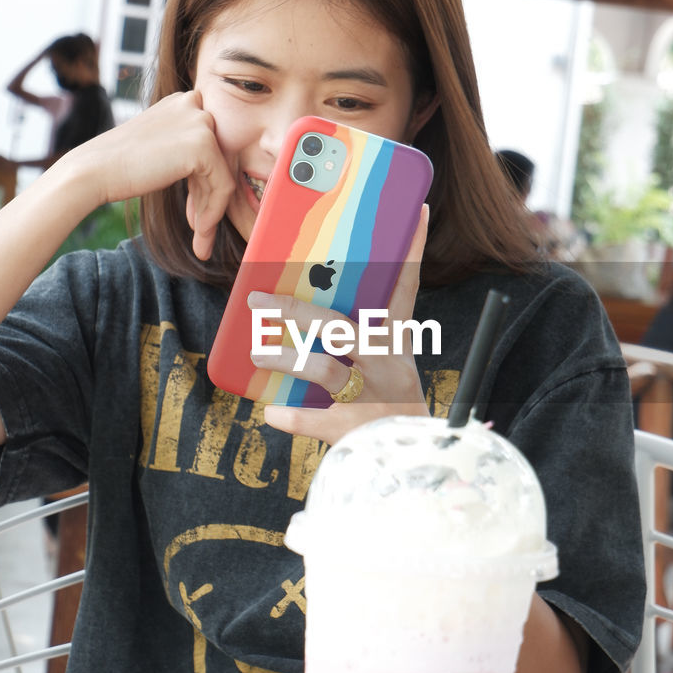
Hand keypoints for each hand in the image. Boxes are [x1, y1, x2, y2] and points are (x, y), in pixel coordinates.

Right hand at [55, 90, 235, 257]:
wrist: (94, 171)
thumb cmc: (119, 167)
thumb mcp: (160, 150)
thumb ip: (185, 155)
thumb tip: (211, 181)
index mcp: (181, 102)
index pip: (208, 147)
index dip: (202, 186)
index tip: (193, 216)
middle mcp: (194, 104)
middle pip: (217, 162)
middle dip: (208, 200)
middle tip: (200, 232)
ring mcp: (201, 122)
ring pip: (222, 176)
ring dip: (212, 211)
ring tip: (201, 241)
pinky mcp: (204, 145)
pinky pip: (223, 186)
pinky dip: (214, 212)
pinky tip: (200, 233)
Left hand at [255, 206, 429, 445]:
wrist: (413, 461)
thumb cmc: (389, 402)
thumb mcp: (386, 364)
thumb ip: (355, 336)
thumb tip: (305, 304)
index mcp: (395, 341)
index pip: (405, 288)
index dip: (411, 249)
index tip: (415, 211)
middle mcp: (386, 363)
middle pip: (339, 326)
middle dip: (294, 310)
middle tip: (258, 299)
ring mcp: (371, 395)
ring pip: (323, 369)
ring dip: (285, 361)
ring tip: (256, 355)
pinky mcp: (356, 427)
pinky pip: (315, 419)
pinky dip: (291, 417)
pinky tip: (272, 412)